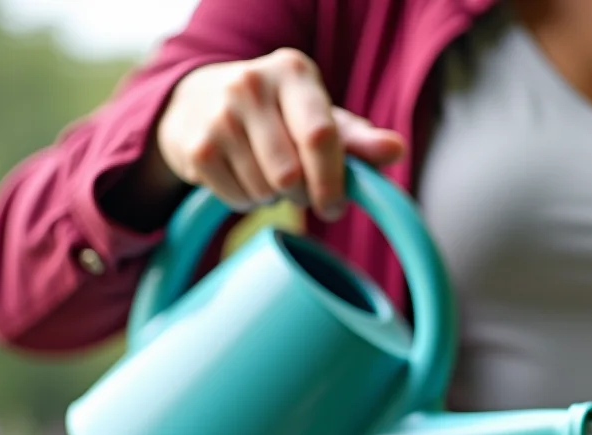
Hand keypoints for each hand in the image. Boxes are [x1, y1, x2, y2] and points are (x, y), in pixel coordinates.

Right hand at [154, 48, 405, 220]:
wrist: (199, 101)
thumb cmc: (279, 115)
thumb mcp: (322, 118)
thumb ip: (359, 139)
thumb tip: (396, 150)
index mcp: (293, 72)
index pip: (320, 136)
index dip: (332, 181)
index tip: (335, 206)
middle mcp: (251, 84)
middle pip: (291, 174)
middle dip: (303, 195)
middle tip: (300, 189)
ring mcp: (218, 114)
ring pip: (264, 190)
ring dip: (274, 198)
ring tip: (269, 175)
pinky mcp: (195, 145)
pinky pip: (237, 198)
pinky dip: (247, 201)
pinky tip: (244, 176)